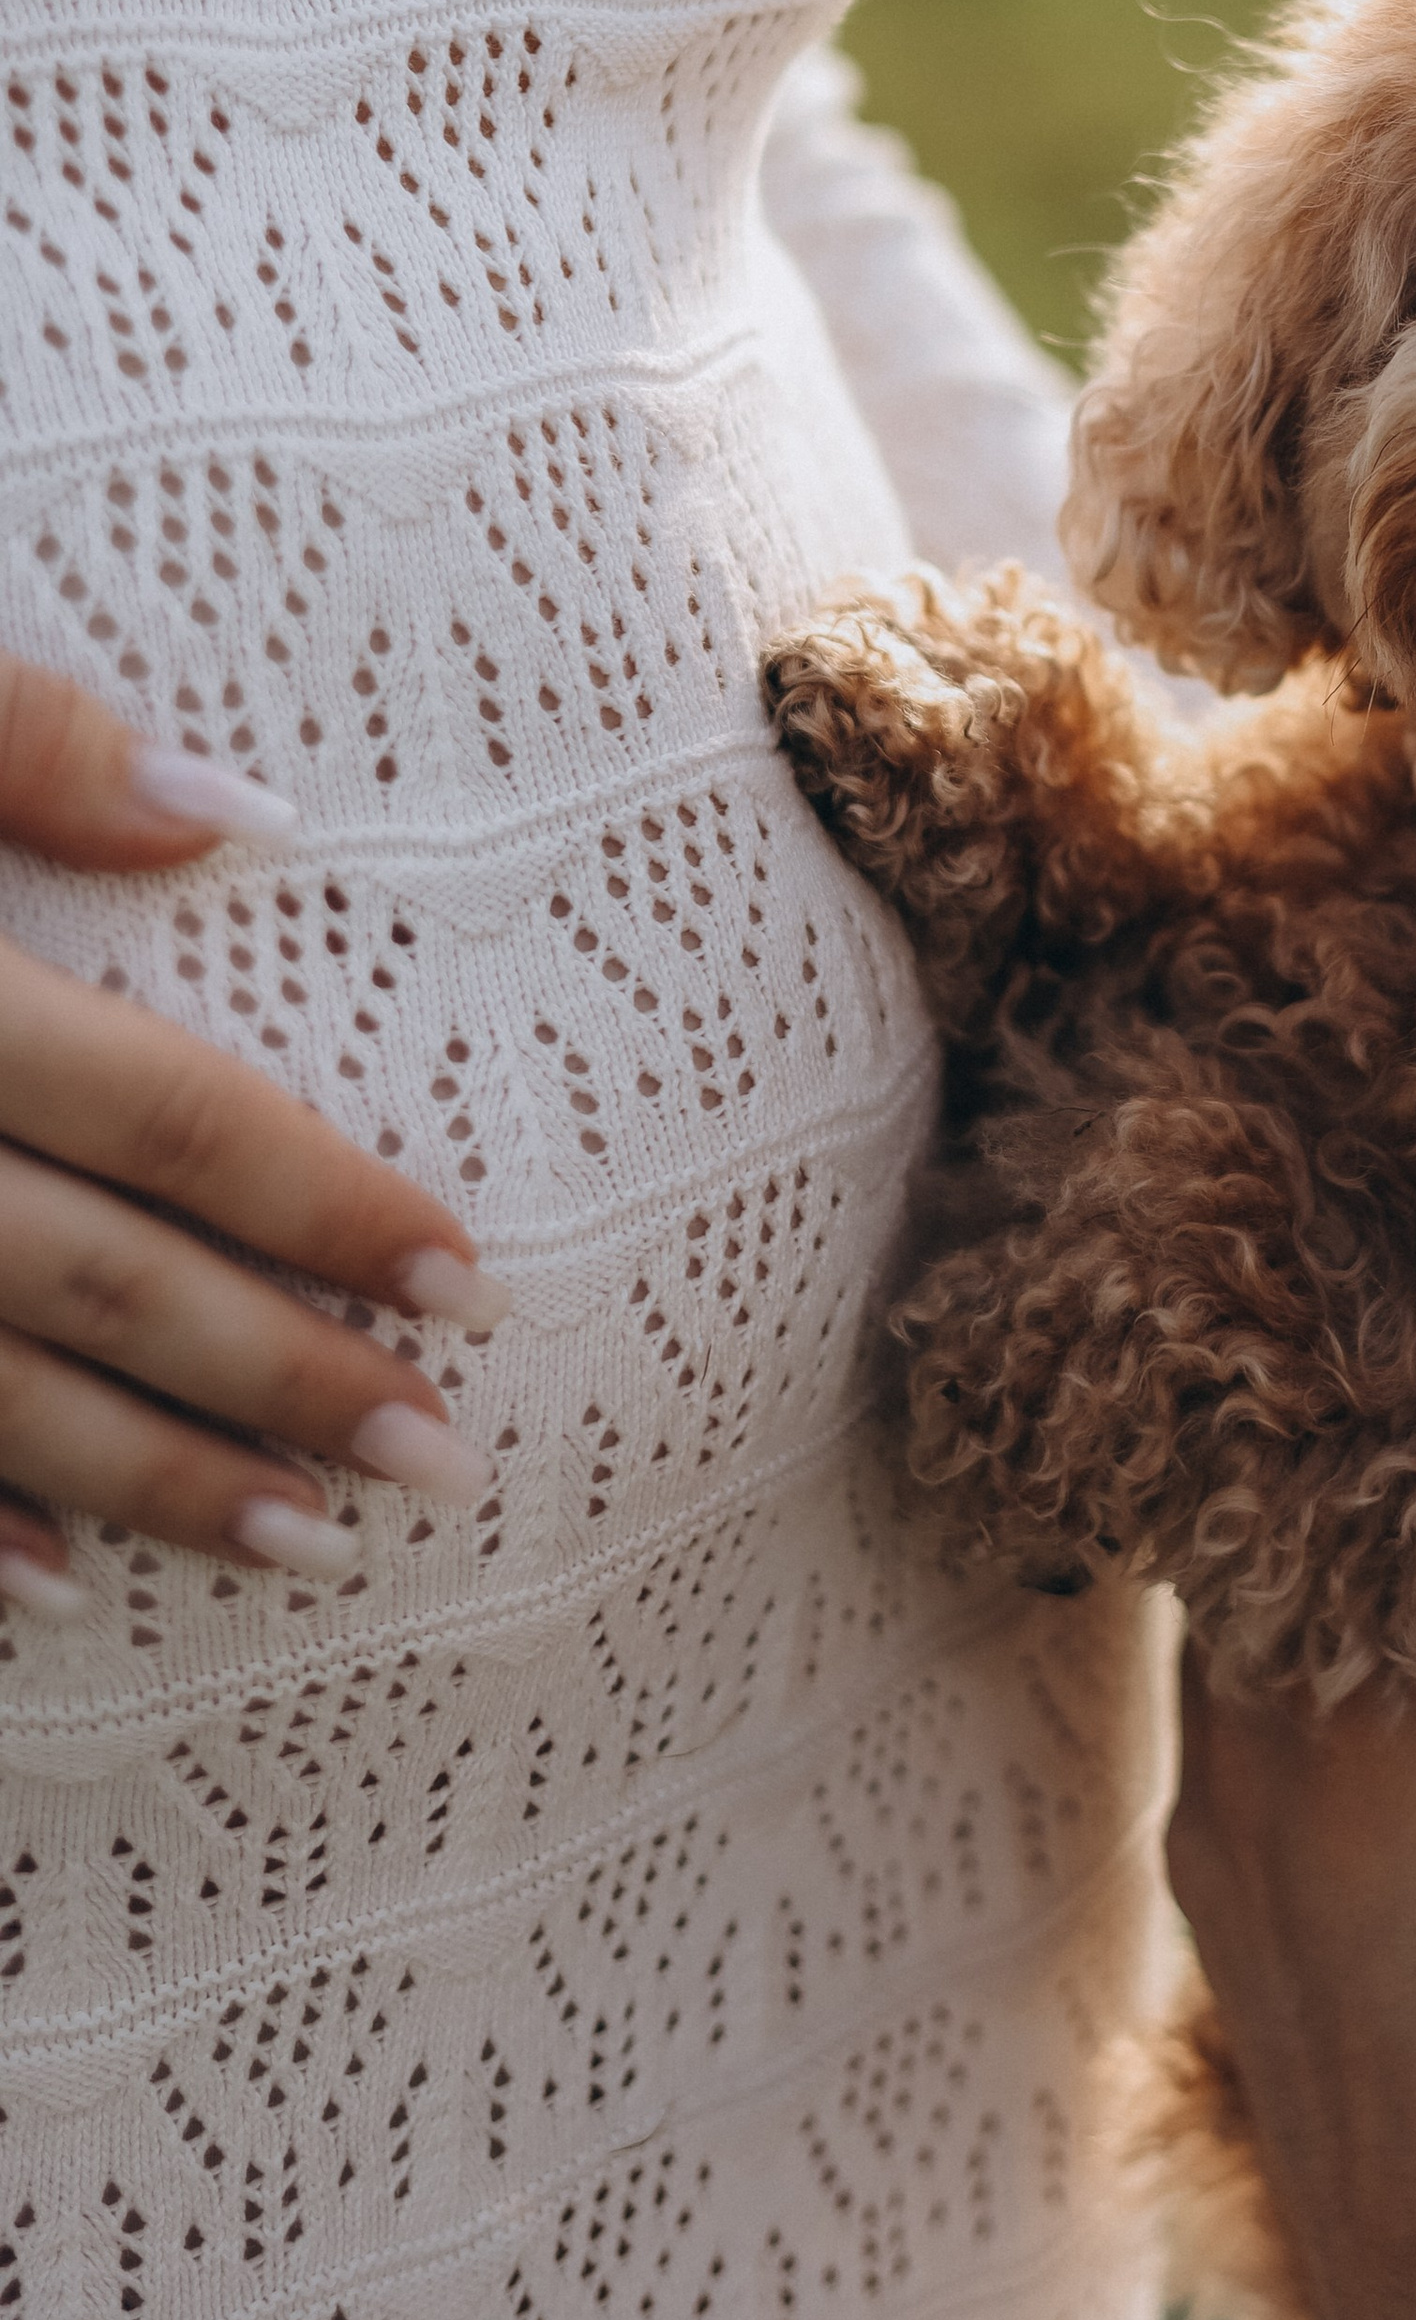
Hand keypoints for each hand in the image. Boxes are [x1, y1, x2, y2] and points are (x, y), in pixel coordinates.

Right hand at [0, 655, 503, 1613]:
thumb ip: (11, 738)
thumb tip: (233, 808)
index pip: (159, 1108)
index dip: (321, 1202)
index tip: (467, 1278)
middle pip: (88, 1281)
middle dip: (275, 1381)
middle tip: (442, 1463)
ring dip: (142, 1484)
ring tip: (302, 1548)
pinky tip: (41, 1581)